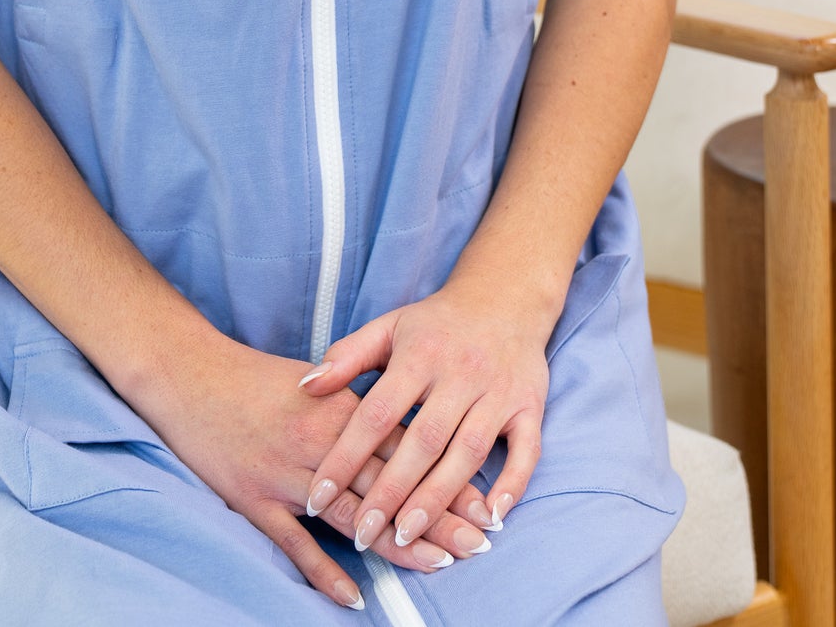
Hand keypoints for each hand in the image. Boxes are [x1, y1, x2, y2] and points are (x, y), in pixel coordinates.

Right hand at [143, 335, 500, 610]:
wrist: (192, 375)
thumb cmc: (253, 379)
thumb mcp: (314, 382)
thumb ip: (356, 402)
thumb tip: (401, 423)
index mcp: (341, 409)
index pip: (407, 448)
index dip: (446, 476)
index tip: (483, 503)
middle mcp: (321, 442)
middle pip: (391, 484)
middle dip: (438, 515)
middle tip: (478, 544)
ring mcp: (287, 473)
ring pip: (353, 516)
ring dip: (398, 543)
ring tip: (439, 565)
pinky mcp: (255, 498)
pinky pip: (295, 542)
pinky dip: (324, 571)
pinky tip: (354, 594)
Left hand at [297, 283, 550, 553]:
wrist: (505, 298)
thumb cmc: (436, 323)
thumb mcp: (388, 327)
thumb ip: (346, 356)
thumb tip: (305, 388)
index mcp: (419, 354)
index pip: (377, 412)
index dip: (346, 456)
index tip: (318, 496)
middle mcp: (461, 374)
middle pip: (424, 441)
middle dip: (392, 491)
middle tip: (363, 535)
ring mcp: (498, 391)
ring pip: (469, 452)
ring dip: (439, 498)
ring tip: (406, 537)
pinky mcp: (530, 405)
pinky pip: (527, 449)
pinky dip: (513, 484)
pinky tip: (490, 517)